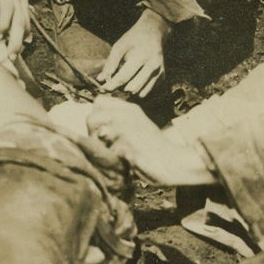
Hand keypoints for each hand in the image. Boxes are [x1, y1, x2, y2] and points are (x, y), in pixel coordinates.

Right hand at [0, 0, 29, 55]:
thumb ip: (13, 22)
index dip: (21, 40)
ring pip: (8, 8)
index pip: (24, 22)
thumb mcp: (3, 8)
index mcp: (20, 0)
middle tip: (10, 54)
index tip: (14, 55)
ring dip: (4, 25)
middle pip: (19, 17)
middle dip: (16, 38)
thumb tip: (26, 42)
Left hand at [88, 95, 214, 185]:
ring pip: (97, 135)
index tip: (103, 128)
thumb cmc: (151, 147)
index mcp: (129, 108)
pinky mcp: (128, 146)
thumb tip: (93, 124)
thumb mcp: (136, 126)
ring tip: (116, 153)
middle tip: (106, 145)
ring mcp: (128, 130)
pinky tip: (124, 160)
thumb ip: (117, 120)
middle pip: (91, 118)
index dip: (96, 115)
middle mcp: (127, 115)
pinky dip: (113, 159)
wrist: (172, 162)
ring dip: (102, 146)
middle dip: (93, 134)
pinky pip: (108, 152)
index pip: (99, 101)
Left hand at [98, 9, 170, 97]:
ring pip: (141, 93)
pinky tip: (134, 81)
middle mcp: (153, 65)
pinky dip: (138, 90)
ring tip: (124, 81)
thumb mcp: (119, 46)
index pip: (124, 77)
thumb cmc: (133, 40)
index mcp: (142, 56)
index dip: (112, 85)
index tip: (103, 89)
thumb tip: (101, 79)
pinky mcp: (162, 77)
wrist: (153, 33)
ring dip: (129, 91)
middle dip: (120, 89)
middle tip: (114, 84)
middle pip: (133, 88)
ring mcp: (159, 72)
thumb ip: (110, 63)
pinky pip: (147, 92)